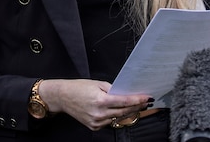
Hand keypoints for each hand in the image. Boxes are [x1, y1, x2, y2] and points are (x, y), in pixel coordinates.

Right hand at [37, 79, 151, 130]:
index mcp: (100, 100)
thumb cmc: (78, 88)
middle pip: (124, 112)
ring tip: (135, 106)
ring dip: (127, 112)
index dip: (137, 100)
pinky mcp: (94, 127)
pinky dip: (114, 116)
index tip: (146, 98)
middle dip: (136, 107)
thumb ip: (112, 89)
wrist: (63, 97)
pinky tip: (116, 111)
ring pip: (118, 118)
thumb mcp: (97, 83)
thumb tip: (125, 93)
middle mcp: (99, 113)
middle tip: (145, 102)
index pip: (124, 102)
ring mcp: (96, 122)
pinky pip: (109, 122)